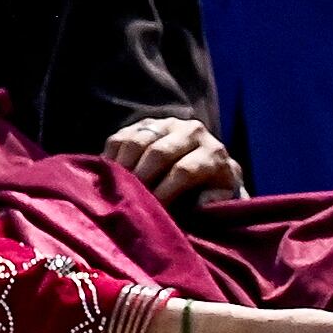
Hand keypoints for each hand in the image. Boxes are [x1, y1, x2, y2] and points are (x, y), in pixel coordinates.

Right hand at [102, 114, 243, 201]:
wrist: (206, 164)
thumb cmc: (209, 190)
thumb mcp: (219, 199)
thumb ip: (213, 202)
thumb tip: (200, 203)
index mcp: (213, 153)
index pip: (184, 170)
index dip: (165, 192)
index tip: (152, 210)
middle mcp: (192, 131)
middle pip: (158, 152)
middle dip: (141, 179)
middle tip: (130, 199)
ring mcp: (167, 124)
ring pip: (138, 142)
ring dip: (124, 168)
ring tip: (119, 188)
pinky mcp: (145, 123)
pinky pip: (121, 137)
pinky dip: (112, 157)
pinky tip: (112, 176)